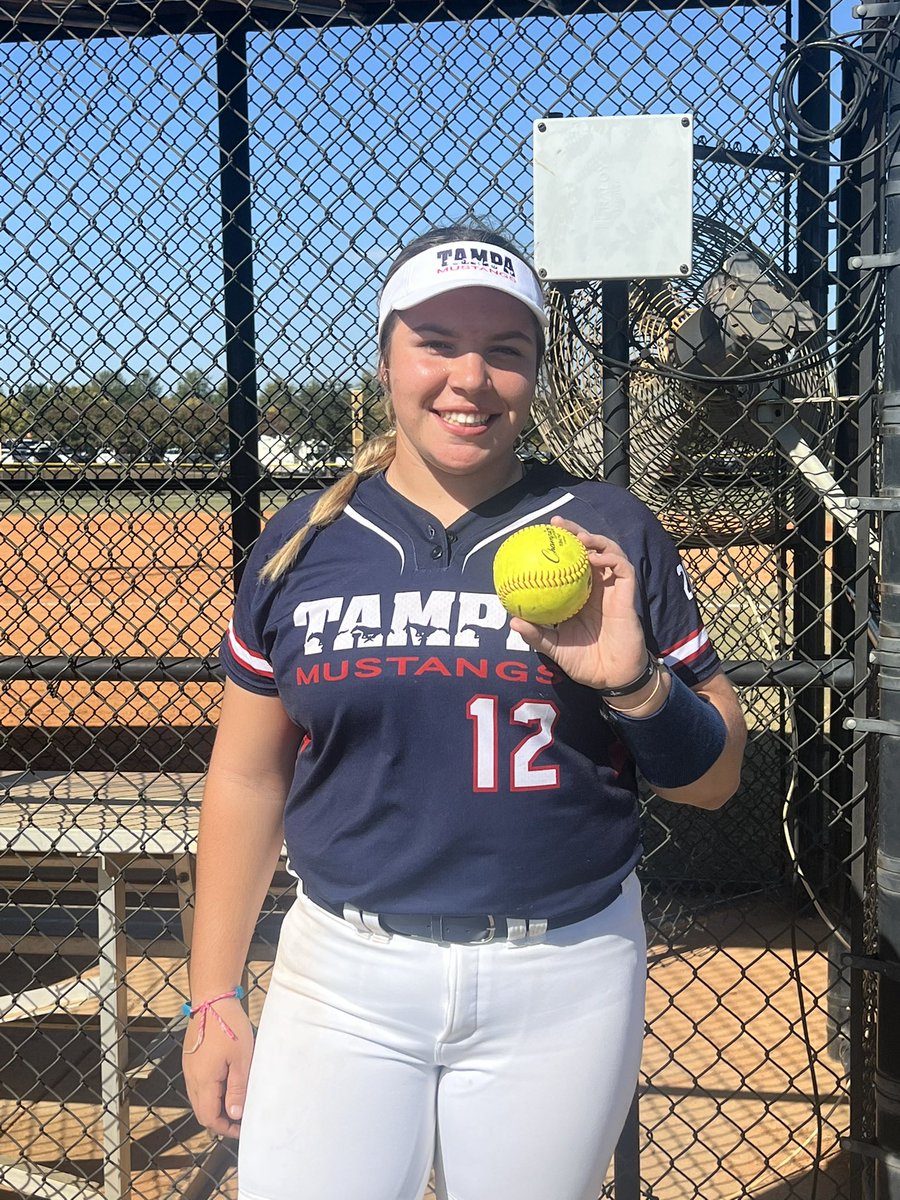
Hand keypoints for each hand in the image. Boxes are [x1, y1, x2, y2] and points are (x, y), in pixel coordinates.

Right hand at [182, 998, 253, 1138]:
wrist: (213, 1000)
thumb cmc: (228, 1025)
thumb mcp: (241, 1059)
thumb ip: (237, 1089)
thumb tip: (235, 1115)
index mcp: (204, 1081)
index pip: (209, 1118)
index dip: (225, 1128)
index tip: (241, 1128)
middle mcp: (192, 1078)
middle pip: (202, 1112)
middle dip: (221, 1119)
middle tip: (240, 1117)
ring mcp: (189, 1069)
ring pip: (200, 1099)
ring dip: (216, 1105)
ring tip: (237, 1099)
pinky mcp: (191, 1060)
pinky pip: (199, 1085)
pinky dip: (212, 1091)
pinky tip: (227, 1082)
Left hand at [510, 516, 648, 690]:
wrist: (612, 677)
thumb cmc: (584, 662)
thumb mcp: (555, 647)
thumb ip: (536, 635)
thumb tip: (513, 620)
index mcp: (579, 596)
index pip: (568, 564)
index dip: (558, 549)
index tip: (539, 536)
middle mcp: (597, 588)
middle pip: (589, 550)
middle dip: (575, 532)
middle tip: (556, 523)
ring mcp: (613, 590)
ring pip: (609, 553)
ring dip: (596, 541)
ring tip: (578, 537)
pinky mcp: (628, 596)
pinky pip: (623, 570)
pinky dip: (611, 559)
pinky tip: (594, 558)